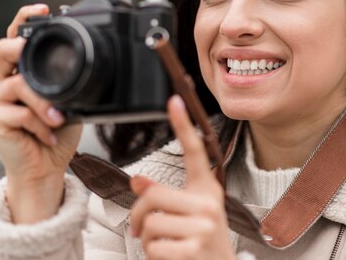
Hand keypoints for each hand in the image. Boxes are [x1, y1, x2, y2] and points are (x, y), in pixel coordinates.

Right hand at [0, 4, 81, 222]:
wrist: (46, 167)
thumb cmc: (56, 132)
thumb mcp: (68, 100)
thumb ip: (66, 82)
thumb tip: (86, 65)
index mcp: (17, 72)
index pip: (15, 38)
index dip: (24, 19)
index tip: (44, 8)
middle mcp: (1, 82)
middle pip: (2, 50)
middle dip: (20, 47)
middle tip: (33, 51)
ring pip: (17, 84)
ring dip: (43, 101)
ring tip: (59, 117)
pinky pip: (19, 113)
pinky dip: (40, 123)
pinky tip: (50, 134)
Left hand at [129, 95, 235, 259]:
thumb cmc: (202, 241)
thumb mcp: (188, 214)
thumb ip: (164, 196)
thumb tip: (136, 181)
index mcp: (207, 190)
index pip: (195, 152)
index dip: (183, 125)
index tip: (175, 100)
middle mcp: (209, 204)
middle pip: (153, 193)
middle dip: (137, 214)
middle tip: (137, 227)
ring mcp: (203, 227)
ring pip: (149, 221)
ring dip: (145, 238)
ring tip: (162, 243)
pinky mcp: (193, 249)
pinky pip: (152, 246)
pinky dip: (152, 255)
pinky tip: (169, 256)